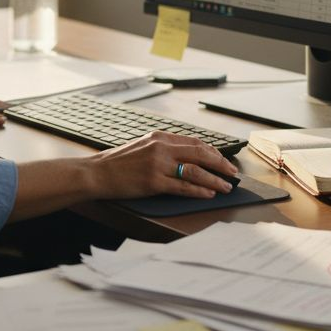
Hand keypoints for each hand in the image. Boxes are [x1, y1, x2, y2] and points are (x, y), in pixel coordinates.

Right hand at [88, 131, 237, 199]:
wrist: (96, 173)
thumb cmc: (118, 162)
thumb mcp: (142, 146)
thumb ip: (163, 148)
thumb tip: (188, 157)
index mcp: (159, 137)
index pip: (195, 142)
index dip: (214, 153)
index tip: (224, 161)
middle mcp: (160, 148)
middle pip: (200, 154)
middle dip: (221, 164)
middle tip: (233, 173)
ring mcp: (157, 165)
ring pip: (195, 171)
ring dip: (214, 180)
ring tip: (226, 187)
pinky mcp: (153, 182)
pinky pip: (183, 186)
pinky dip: (199, 190)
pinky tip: (209, 194)